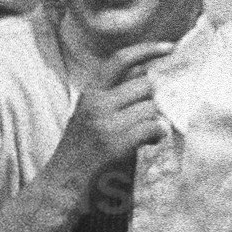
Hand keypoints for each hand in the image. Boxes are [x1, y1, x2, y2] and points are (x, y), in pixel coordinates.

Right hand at [44, 52, 169, 214]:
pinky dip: (158, 133)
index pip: (119, 60)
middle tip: (161, 112)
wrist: (60, 185)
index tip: (170, 46)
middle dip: (158, 98)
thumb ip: (116, 97)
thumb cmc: (82, 152)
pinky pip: (152, 127)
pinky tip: (152, 141)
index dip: (147, 49)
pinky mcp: (114, 143)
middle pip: (145, 85)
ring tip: (151, 134)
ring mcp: (104, 122)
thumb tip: (149, 80)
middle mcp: (96, 103)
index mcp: (90, 93)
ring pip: (151, 107)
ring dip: (158, 120)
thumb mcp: (92, 116)